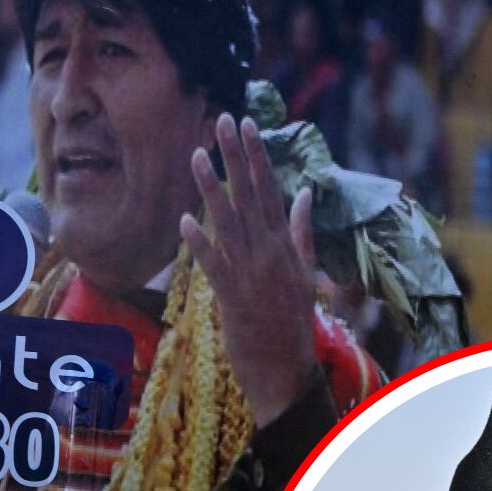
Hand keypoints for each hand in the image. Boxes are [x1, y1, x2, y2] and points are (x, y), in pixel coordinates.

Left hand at [181, 114, 318, 428]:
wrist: (288, 370)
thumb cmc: (293, 322)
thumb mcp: (305, 273)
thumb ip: (303, 231)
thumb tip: (306, 192)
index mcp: (285, 245)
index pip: (270, 190)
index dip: (256, 156)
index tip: (246, 124)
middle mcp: (269, 253)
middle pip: (250, 196)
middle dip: (235, 157)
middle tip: (223, 120)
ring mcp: (251, 274)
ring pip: (229, 223)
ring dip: (212, 189)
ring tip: (196, 155)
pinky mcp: (233, 298)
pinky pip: (214, 265)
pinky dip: (200, 244)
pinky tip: (184, 221)